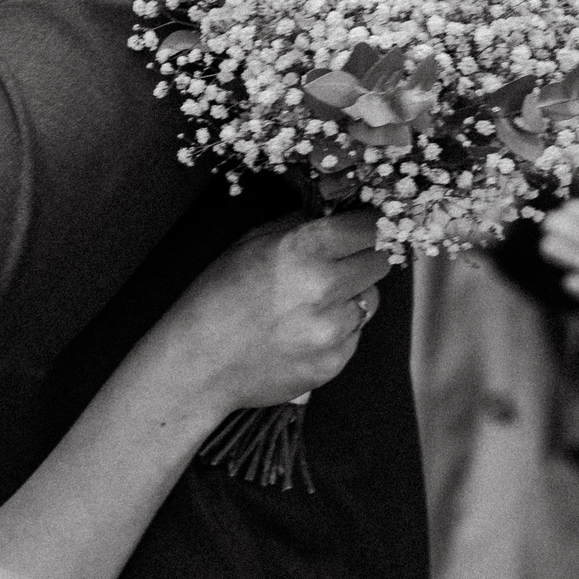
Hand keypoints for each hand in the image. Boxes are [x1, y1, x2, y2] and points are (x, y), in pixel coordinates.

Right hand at [158, 214, 390, 413]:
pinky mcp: (334, 363)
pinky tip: (302, 332)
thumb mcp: (248, 244)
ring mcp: (332, 329)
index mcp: (302, 249)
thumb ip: (296, 226)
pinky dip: (336, 331)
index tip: (366, 228)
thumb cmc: (215, 298)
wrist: (198, 363)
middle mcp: (325, 287)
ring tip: (309, 305)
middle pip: (381, 262)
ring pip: (370, 300)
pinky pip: (354, 335)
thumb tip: (332, 216)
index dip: (369, 225)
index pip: (369, 227)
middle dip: (364, 258)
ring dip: (350, 297)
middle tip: (340, 264)